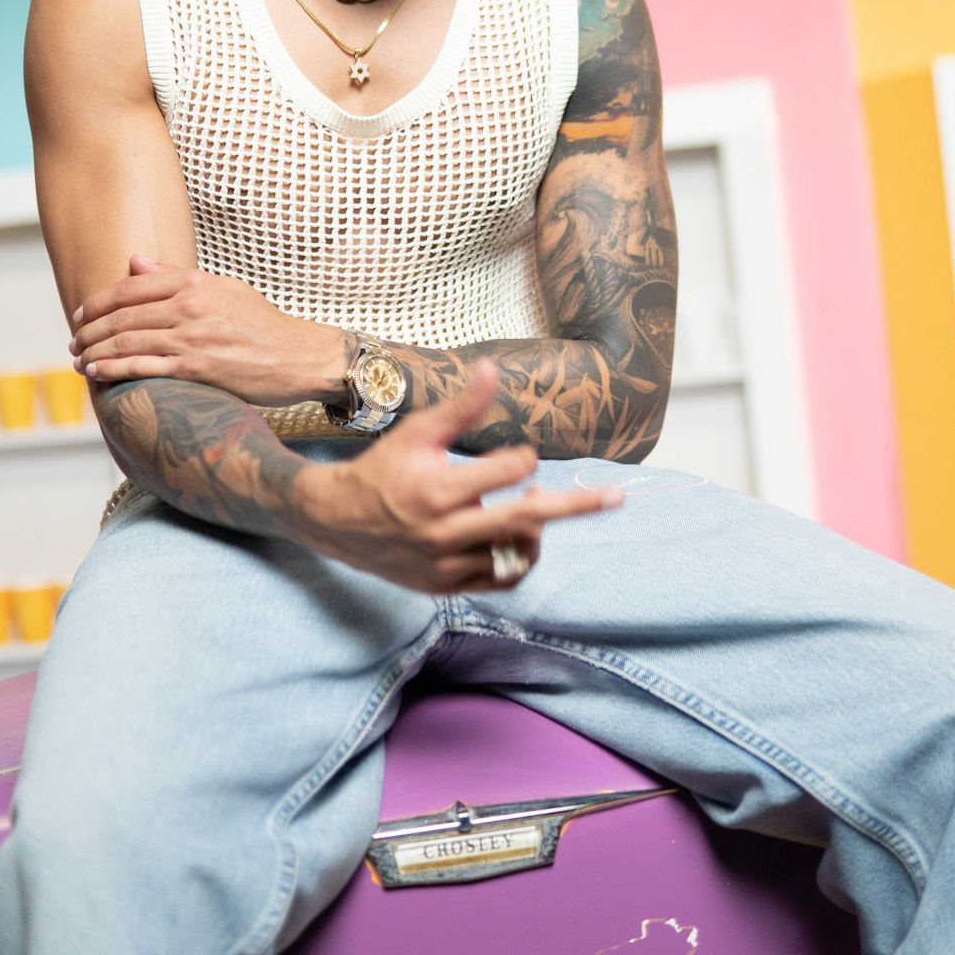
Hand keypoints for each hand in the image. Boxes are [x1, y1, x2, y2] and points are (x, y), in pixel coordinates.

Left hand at [70, 255, 338, 404]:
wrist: (299, 356)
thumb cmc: (263, 324)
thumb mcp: (225, 289)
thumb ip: (178, 276)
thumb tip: (135, 261)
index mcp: (196, 283)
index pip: (131, 287)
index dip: (98, 301)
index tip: (81, 313)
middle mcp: (190, 306)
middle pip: (122, 315)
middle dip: (89, 329)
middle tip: (74, 340)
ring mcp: (192, 338)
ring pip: (126, 341)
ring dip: (94, 352)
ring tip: (79, 359)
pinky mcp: (195, 368)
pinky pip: (143, 367)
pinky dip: (113, 369)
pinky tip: (96, 373)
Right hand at [292, 362, 623, 592]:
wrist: (337, 522)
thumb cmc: (383, 469)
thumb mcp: (417, 432)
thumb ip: (460, 406)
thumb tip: (492, 368)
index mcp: (439, 490)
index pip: (508, 472)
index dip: (523, 458)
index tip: (519, 456)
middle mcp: (445, 533)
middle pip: (528, 521)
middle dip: (576, 506)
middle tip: (617, 497)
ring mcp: (446, 565)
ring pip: (516, 556)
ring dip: (538, 532)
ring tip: (539, 508)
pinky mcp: (444, 586)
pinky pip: (499, 580)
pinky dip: (517, 559)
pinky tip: (521, 537)